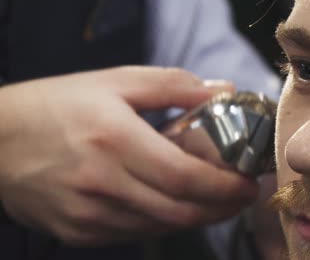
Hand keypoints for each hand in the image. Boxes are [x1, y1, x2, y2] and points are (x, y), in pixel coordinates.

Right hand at [0, 66, 257, 244]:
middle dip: (222, 208)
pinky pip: (135, 233)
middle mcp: (103, 183)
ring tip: (217, 200)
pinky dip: (165, 223)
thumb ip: (173, 84)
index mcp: (115, 139)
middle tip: (242, 195)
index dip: (225, 186)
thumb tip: (222, 89)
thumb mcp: (114, 81)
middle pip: (181, 211)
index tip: (248, 182)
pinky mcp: (79, 231)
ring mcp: (89, 213)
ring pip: (162, 227)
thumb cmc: (55, 105)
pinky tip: (177, 206)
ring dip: (198, 217)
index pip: (186, 177)